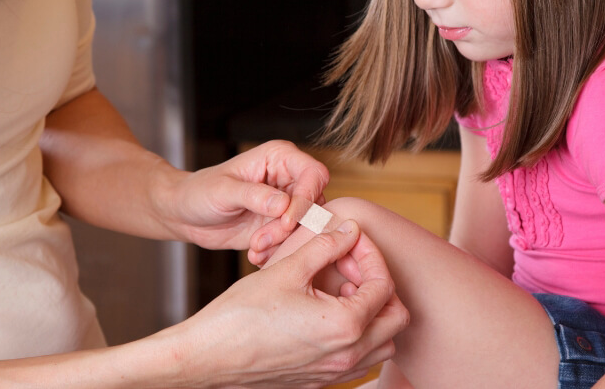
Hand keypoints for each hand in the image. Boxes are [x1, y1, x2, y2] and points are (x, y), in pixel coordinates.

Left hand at [160, 141, 327, 257]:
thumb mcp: (222, 191)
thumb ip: (253, 196)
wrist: (185, 215)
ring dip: (283, 242)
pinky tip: (255, 255)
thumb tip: (283, 204)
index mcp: (279, 158)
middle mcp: (288, 178)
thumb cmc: (199, 192)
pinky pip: (293, 242)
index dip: (306, 198)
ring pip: (306, 227)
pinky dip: (277, 252)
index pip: (313, 174)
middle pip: (314, 204)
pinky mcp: (280, 226)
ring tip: (255, 247)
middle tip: (262, 240)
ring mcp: (287, 204)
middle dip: (290, 228)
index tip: (286, 221)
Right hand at [165, 221, 408, 388]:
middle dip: (380, 285)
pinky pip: (361, 361)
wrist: (208, 357)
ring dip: (373, 314)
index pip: (384, 285)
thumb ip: (325, 246)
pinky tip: (327, 314)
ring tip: (339, 291)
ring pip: (383, 344)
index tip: (350, 241)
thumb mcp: (286, 269)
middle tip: (350, 266)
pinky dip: (359, 336)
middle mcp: (348, 355)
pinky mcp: (321, 381)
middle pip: (395, 318)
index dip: (370, 255)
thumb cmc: (240, 315)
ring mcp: (335, 373)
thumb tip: (350, 231)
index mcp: (345, 326)